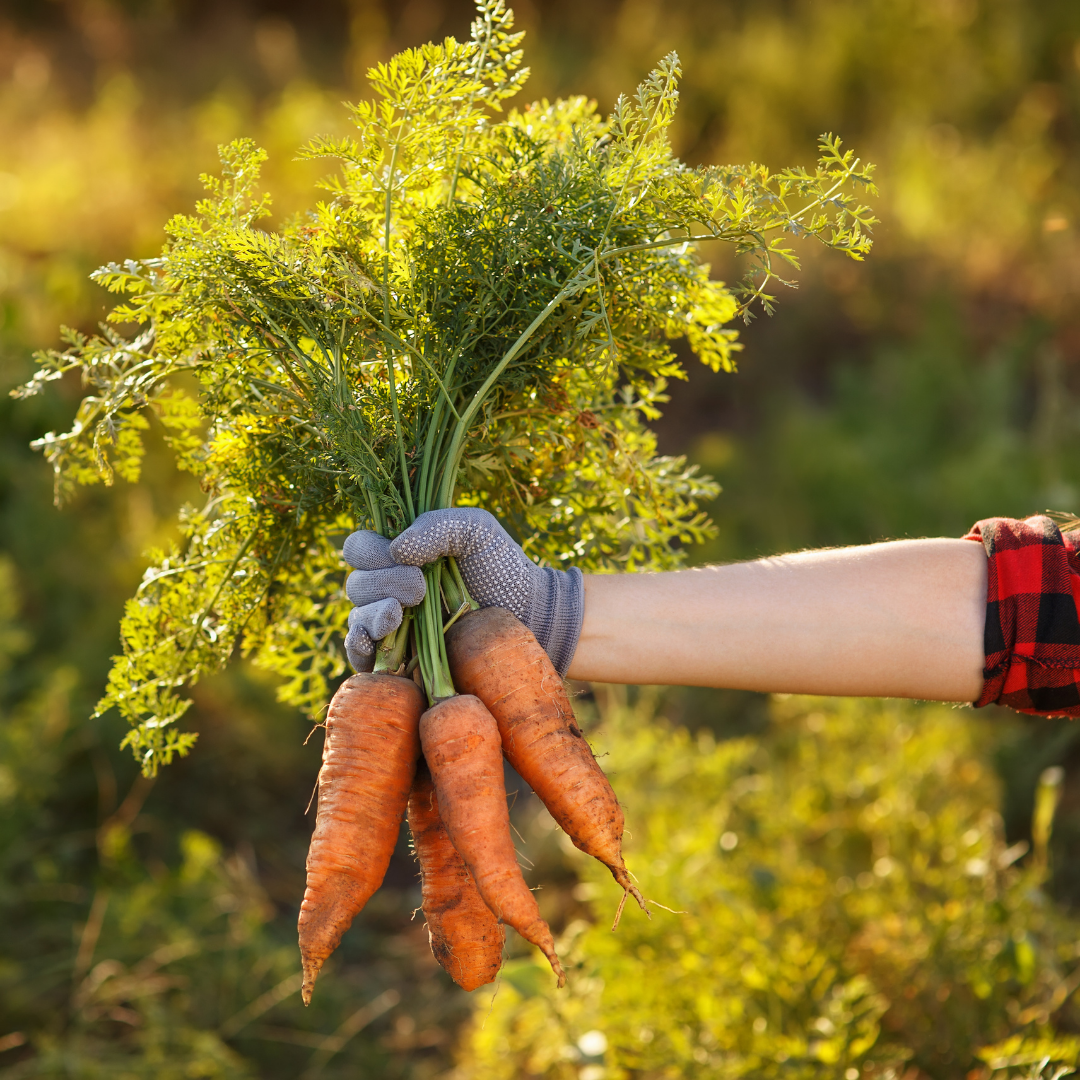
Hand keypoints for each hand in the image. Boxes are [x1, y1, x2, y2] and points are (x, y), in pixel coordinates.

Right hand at [342, 508, 583, 674]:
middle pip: (356, 584)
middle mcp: (390, 588)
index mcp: (400, 554)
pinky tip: (372, 644)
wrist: (529, 615)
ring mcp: (393, 625)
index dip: (371, 551)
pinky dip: (359, 649)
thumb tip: (396, 549)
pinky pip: (362, 656)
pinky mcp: (400, 659)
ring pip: (357, 619)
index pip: (359, 548)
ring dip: (371, 615)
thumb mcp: (476, 530)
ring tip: (398, 613)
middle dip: (383, 583)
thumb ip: (438, 525)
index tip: (406, 558)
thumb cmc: (502, 567)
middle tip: (420, 587)